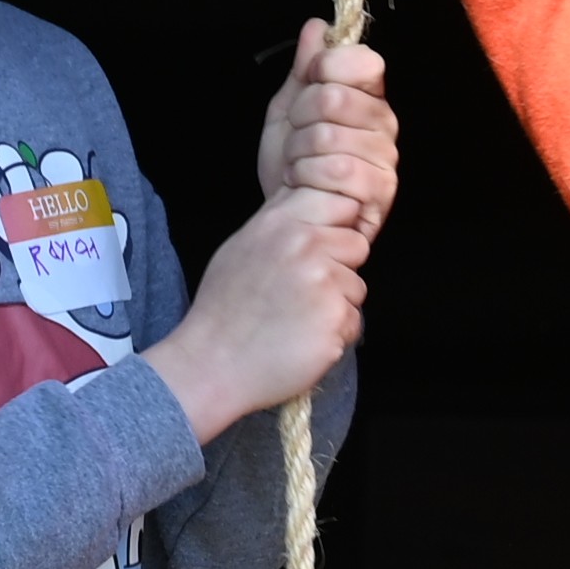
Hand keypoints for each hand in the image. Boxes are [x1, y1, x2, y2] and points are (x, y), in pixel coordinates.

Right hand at [142, 189, 369, 441]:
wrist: (212, 366)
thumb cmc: (224, 311)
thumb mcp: (241, 247)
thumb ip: (281, 222)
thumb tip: (313, 202)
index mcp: (281, 222)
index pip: (340, 203)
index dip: (335, 229)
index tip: (316, 251)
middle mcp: (305, 245)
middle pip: (356, 245)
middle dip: (340, 267)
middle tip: (304, 291)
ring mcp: (323, 282)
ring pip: (357, 286)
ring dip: (337, 304)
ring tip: (298, 319)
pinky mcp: (335, 318)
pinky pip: (353, 320)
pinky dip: (335, 334)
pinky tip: (303, 339)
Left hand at [255, 20, 399, 237]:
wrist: (288, 216)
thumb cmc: (292, 165)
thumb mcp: (289, 109)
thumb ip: (304, 68)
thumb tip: (317, 27)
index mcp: (367, 96)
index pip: (362, 60)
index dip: (324, 68)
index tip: (307, 85)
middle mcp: (384, 123)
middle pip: (333, 97)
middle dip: (299, 119)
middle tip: (297, 137)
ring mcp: (385, 157)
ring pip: (328, 135)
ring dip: (298, 152)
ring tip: (300, 165)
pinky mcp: (381, 190)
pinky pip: (335, 170)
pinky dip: (306, 176)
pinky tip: (307, 184)